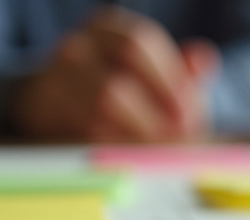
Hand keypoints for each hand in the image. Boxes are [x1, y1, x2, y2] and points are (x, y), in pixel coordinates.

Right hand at [12, 7, 218, 141]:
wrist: (51, 102)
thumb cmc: (114, 85)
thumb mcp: (150, 73)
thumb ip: (180, 71)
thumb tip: (204, 59)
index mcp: (106, 28)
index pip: (139, 44)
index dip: (170, 83)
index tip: (191, 116)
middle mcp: (75, 49)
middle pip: (116, 85)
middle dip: (153, 120)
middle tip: (179, 143)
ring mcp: (52, 82)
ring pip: (95, 115)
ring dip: (136, 140)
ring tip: (162, 154)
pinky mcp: (44, 116)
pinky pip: (82, 137)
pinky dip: (114, 151)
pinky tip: (136, 160)